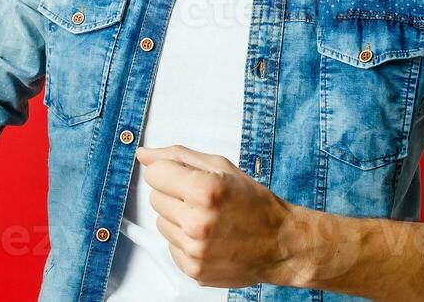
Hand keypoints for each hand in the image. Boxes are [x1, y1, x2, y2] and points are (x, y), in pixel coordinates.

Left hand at [134, 144, 305, 288]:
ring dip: (178, 218)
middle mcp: (197, 223)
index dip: (168, 171)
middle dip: (174, 194)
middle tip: (203, 200)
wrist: (280, 243)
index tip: (185, 176)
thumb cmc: (253, 202)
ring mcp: (195, 250)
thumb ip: (178, 157)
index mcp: (205, 190)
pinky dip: (184, 240)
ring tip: (207, 219)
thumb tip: (143, 154)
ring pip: (160, 222)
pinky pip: (170, 245)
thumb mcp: (221, 167)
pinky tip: (208, 237)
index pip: (155, 173)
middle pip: (155, 198)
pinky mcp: (193, 269)